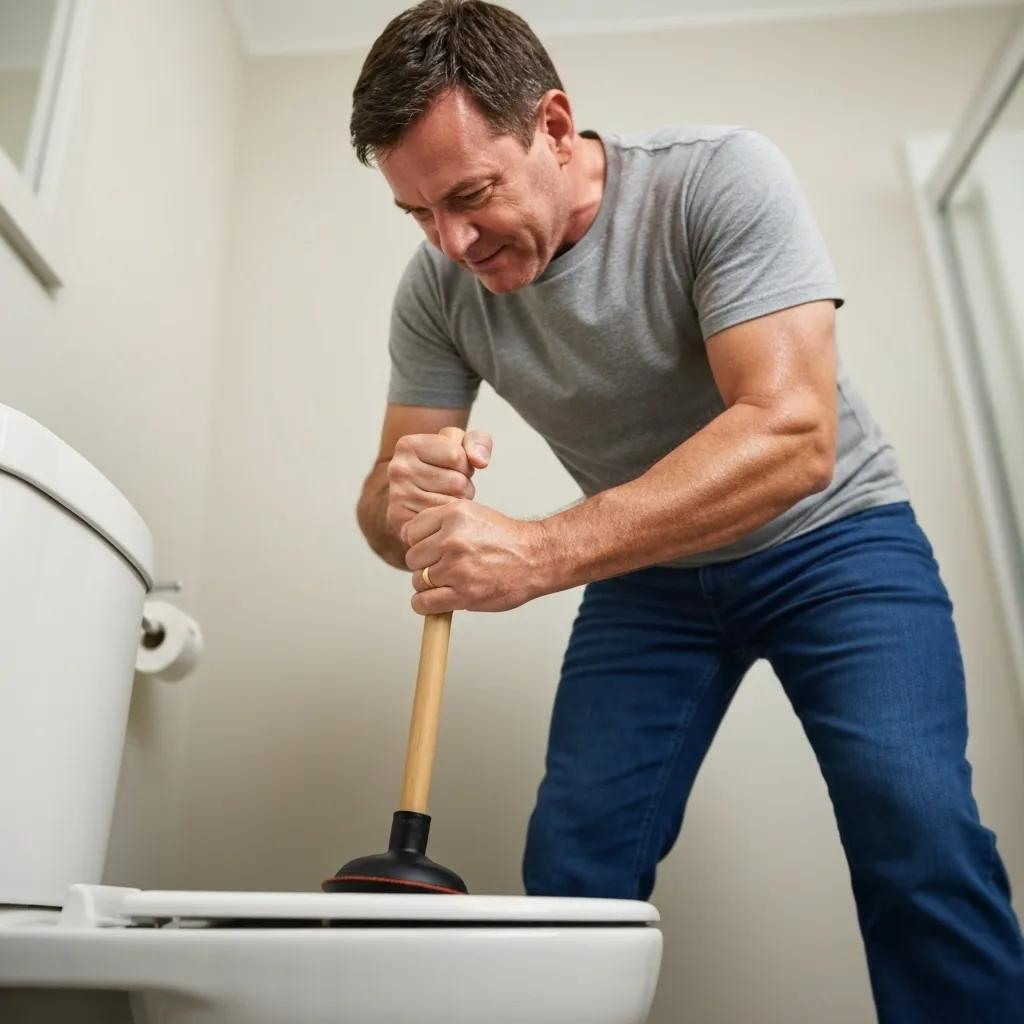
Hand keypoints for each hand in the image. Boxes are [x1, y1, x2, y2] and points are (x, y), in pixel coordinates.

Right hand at [386, 429, 492, 540]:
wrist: (413, 502)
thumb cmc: (441, 471)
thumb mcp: (460, 447)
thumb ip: (478, 441)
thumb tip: (479, 461)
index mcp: (408, 445)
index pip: (457, 456)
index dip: (464, 465)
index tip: (450, 468)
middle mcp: (398, 470)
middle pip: (457, 482)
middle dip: (462, 487)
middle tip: (448, 488)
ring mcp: (399, 498)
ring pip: (453, 503)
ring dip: (457, 504)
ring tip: (443, 499)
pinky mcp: (403, 523)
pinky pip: (444, 523)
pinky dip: (448, 521)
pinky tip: (437, 515)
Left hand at [403, 499, 550, 613]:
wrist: (535, 558)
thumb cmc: (504, 539)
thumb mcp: (471, 514)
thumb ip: (440, 521)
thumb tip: (406, 536)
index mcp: (454, 515)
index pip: (411, 531)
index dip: (420, 542)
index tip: (433, 549)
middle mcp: (453, 539)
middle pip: (413, 557)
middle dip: (425, 564)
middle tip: (445, 566)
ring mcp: (458, 568)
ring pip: (419, 580)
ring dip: (429, 585)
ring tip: (450, 582)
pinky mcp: (464, 593)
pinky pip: (424, 602)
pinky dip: (424, 605)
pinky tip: (435, 600)